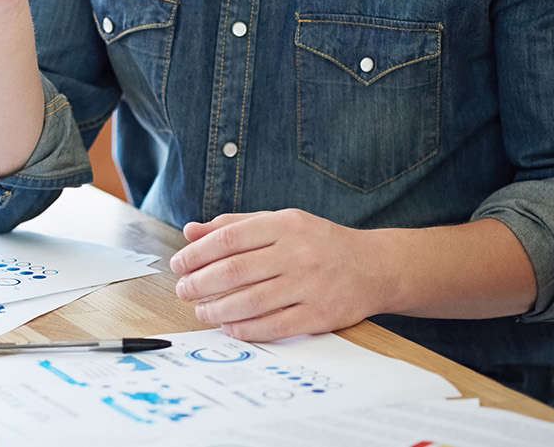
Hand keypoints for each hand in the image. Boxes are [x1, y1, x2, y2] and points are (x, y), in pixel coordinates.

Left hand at [168, 209, 387, 341]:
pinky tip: (229, 326)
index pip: (229, 238)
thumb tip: (190, 231)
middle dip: (199, 284)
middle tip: (182, 291)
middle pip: (234, 271)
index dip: (197, 253)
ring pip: (250, 302)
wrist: (374, 267)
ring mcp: (309, 285)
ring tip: (201, 311)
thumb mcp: (281, 223)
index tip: (179, 265)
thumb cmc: (319, 243)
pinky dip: (245, 329)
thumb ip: (236, 225)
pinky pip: (273, 327)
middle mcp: (297, 253)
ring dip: (217, 310)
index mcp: (286, 224)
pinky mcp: (318, 315)